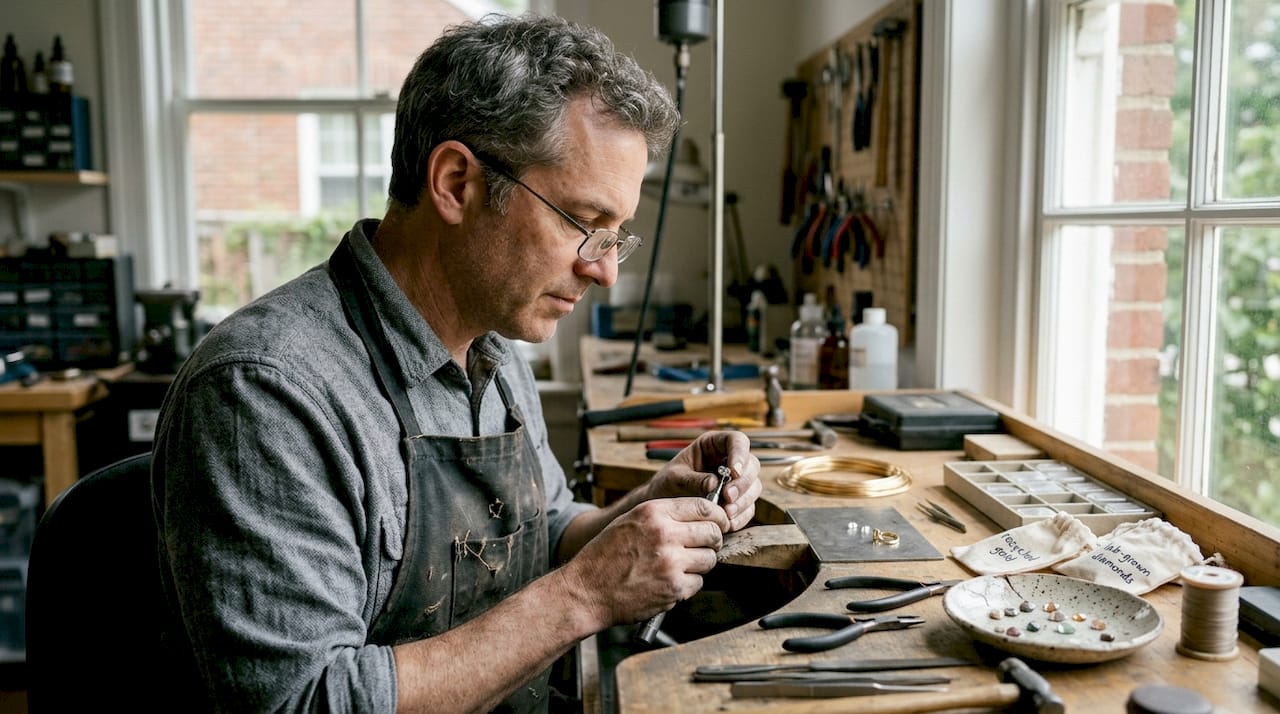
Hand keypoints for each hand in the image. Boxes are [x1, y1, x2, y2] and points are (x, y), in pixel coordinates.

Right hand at [563, 496, 727, 624]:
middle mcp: (664, 534)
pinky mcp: (673, 588)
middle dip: (712, 541)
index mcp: (653, 512)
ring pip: (709, 559)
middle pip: (712, 533)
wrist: (586, 590)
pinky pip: (698, 583)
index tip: (718, 523)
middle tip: (704, 547)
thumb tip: (699, 515)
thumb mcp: (631, 521)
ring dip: (700, 564)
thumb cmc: (605, 556)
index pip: (703, 507)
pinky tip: (670, 582)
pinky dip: (688, 584)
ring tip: (680, 566)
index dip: (716, 516)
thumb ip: (663, 515)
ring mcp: (670, 562)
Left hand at [646, 430, 761, 531]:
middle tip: (728, 497)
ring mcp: (736, 481)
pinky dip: (741, 516)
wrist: (663, 505)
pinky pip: (748, 508)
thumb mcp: (674, 479)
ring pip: (754, 487)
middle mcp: (729, 460)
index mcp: (714, 445)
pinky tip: (728, 523)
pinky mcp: (738, 501)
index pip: (737, 440)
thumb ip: (692, 479)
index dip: (740, 454)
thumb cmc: (667, 484)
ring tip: (726, 513)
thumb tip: (714, 483)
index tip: (734, 472)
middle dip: (743, 483)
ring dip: (743, 501)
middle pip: (752, 465)